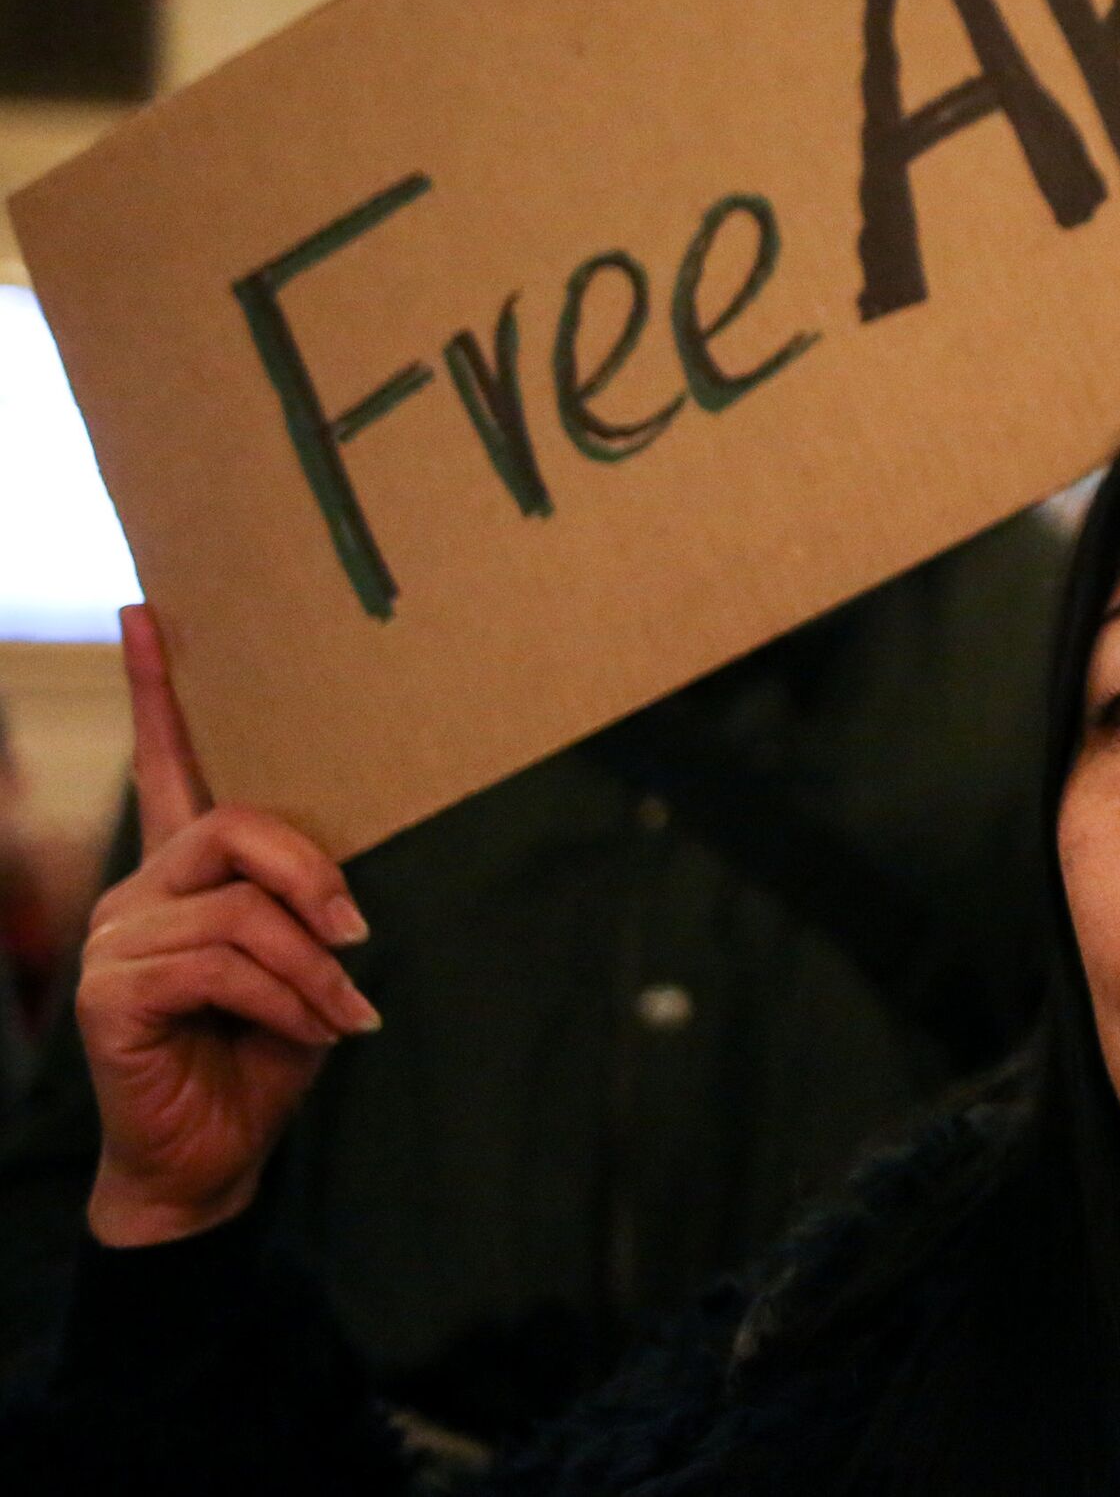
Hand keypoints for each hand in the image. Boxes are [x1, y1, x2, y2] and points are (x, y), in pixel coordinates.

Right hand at [78, 605, 379, 1246]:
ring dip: (313, 965)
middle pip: (232, 825)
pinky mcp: (113, 990)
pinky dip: (286, 997)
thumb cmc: (263, 1051)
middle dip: (312, 876)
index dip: (156, 686)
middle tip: (358, 935)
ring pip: (240, 908)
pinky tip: (311, 1029)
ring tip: (346, 1010)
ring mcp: (119, 938)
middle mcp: (140, 890)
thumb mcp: (307, 964)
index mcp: (185, 872)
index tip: (147, 611)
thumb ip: (308, 906)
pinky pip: (222, 962)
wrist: (213, 1157)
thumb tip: (347, 891)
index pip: (165, 762)